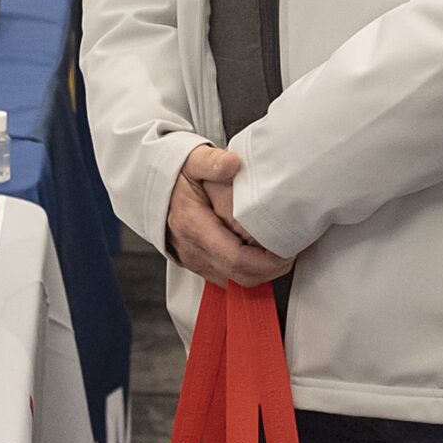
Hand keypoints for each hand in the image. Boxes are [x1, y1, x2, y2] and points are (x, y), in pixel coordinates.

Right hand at [164, 145, 291, 286]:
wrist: (152, 186)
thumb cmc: (178, 175)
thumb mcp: (193, 160)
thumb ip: (212, 161)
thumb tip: (232, 164)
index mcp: (192, 225)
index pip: (236, 258)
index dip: (267, 259)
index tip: (288, 247)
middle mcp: (192, 250)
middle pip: (241, 276)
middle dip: (272, 268)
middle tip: (290, 248)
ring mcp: (195, 261)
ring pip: (237, 282)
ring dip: (262, 270)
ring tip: (276, 248)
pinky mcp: (199, 265)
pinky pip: (229, 279)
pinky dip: (249, 270)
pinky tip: (257, 252)